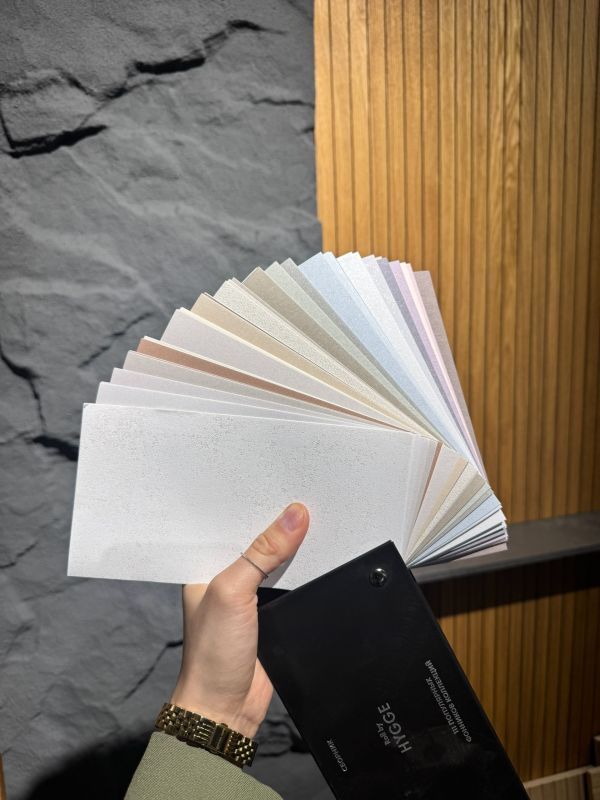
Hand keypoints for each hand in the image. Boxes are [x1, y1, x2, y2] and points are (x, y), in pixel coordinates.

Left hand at [169, 502, 309, 738]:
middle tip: (304, 489)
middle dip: (277, 521)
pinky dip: (304, 570)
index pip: (229, 524)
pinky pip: (290, 583)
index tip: (278, 479)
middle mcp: (224, 577)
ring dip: (293, 545)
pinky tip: (320, 550)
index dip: (252, 504)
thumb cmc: (212, 652)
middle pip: (256, 540)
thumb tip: (295, 515)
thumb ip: (263, 553)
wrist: (227, 708)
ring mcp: (248, 597)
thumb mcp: (234, 591)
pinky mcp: (270, 614)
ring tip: (316, 510)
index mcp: (204, 566)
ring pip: (275, 561)